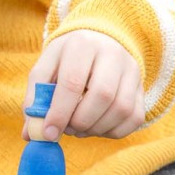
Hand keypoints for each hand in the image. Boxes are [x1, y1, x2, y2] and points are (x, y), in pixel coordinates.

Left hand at [23, 30, 144, 140]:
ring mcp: (132, 71)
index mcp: (82, 44)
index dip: (59, 113)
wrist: (101, 40)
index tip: (49, 133)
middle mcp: (113, 54)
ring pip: (121, 109)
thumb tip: (32, 133)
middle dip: (81, 121)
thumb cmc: (68, 58)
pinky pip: (135, 118)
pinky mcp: (142, 88)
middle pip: (102, 96)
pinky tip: (98, 126)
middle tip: (68, 129)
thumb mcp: (47, 67)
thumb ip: (36, 98)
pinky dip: (114, 131)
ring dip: (97, 128)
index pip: (73, 82)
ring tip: (81, 128)